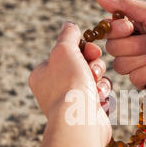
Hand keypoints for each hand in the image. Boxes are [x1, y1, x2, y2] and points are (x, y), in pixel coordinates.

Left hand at [29, 22, 111, 146]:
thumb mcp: (64, 50)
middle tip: (94, 71)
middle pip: (82, 66)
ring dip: (101, 82)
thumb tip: (70, 25)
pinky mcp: (87, 114)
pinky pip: (101, 97)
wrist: (80, 121)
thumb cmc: (69, 84)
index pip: (66, 54)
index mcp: (43, 75)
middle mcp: (54, 90)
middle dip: (94, 66)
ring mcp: (71, 103)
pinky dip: (103, 97)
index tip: (92, 50)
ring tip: (96, 90)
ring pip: (95, 81)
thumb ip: (68, 35)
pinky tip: (99, 102)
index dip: (82, 50)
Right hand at [97, 0, 145, 90]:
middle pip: (113, 49)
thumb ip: (127, 6)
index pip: (108, 30)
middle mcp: (130, 47)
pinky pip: (135, 79)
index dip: (117, 31)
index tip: (131, 27)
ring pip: (122, 66)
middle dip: (138, 46)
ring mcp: (135, 65)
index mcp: (131, 28)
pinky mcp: (142, 82)